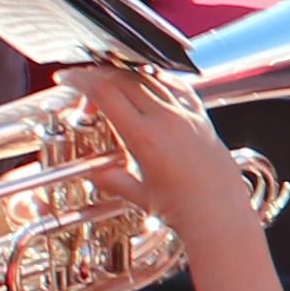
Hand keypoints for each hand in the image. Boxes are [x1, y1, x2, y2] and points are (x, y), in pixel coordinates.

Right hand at [72, 62, 261, 226]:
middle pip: (124, 79)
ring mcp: (186, 115)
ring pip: (150, 78)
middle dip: (99, 77)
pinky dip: (159, 79)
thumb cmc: (184, 209)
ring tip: (114, 86)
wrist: (221, 214)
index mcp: (145, 136)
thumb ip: (113, 180)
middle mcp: (166, 119)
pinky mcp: (202, 117)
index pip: (105, 93)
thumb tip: (99, 173)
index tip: (68, 79)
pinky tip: (151, 83)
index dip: (82, 81)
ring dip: (126, 76)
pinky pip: (178, 86)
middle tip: (85, 88)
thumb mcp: (139, 196)